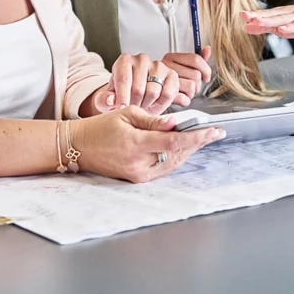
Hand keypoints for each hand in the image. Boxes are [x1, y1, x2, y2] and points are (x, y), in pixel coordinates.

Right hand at [72, 106, 222, 182]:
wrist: (79, 147)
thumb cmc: (100, 127)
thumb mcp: (126, 114)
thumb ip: (152, 120)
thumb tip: (175, 123)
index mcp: (135, 144)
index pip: (174, 141)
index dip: (197, 137)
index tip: (213, 131)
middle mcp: (138, 163)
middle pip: (177, 154)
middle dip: (197, 142)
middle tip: (213, 131)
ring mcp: (138, 174)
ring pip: (173, 162)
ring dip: (189, 149)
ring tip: (202, 137)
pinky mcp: (137, 178)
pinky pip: (163, 167)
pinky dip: (175, 156)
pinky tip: (184, 146)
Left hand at [91, 53, 186, 115]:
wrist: (134, 96)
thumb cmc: (121, 95)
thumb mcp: (106, 99)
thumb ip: (103, 100)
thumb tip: (111, 100)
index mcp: (124, 60)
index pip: (124, 79)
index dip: (122, 97)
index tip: (121, 108)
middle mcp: (142, 59)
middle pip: (138, 88)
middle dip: (134, 104)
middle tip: (132, 108)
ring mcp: (158, 65)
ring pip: (153, 91)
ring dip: (147, 104)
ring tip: (142, 105)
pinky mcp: (172, 75)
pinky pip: (168, 93)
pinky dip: (161, 103)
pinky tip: (154, 103)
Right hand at [161, 47, 211, 98]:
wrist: (149, 94)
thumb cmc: (167, 81)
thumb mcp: (181, 66)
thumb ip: (196, 59)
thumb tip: (207, 50)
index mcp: (170, 57)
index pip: (195, 59)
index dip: (206, 69)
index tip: (205, 76)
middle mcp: (166, 67)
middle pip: (196, 75)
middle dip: (197, 84)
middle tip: (190, 85)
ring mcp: (164, 81)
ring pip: (192, 87)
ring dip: (191, 93)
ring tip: (183, 91)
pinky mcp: (164, 96)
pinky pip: (184, 99)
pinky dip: (185, 101)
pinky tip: (179, 98)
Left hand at [239, 0, 293, 40]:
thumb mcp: (286, 25)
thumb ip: (267, 27)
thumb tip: (246, 28)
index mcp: (282, 14)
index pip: (265, 15)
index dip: (253, 16)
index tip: (240, 16)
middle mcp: (290, 14)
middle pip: (272, 15)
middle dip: (257, 16)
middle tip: (243, 15)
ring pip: (284, 19)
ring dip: (270, 20)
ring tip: (257, 21)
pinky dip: (291, 27)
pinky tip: (282, 29)